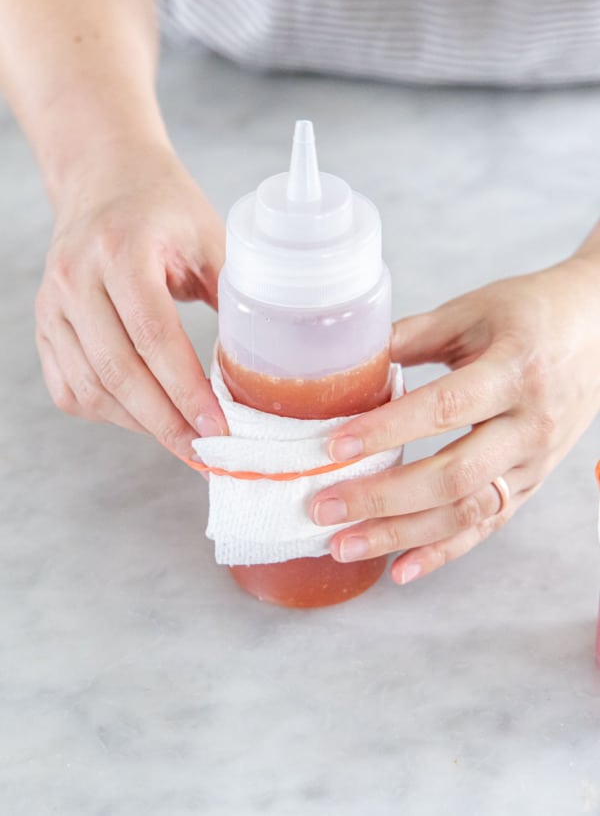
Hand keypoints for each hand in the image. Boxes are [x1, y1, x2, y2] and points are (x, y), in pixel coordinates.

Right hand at [35, 142, 227, 456]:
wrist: (104, 179)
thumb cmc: (164, 206)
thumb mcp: (208, 235)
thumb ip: (234, 293)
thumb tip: (265, 364)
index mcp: (119, 249)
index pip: (153, 336)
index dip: (186, 391)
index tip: (219, 429)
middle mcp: (75, 279)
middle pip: (118, 372)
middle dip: (167, 424)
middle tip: (206, 456)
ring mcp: (52, 305)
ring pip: (91, 388)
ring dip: (141, 425)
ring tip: (185, 443)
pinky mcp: (46, 326)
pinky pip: (71, 388)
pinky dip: (110, 414)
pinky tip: (146, 420)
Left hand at [310, 256, 599, 582]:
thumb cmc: (531, 313)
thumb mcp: (473, 311)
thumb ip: (412, 335)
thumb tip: (347, 361)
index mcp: (513, 371)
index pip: (444, 409)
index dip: (387, 431)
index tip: (335, 447)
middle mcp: (529, 424)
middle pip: (453, 476)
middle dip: (382, 499)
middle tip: (324, 507)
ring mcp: (535, 461)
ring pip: (466, 512)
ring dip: (401, 535)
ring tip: (343, 545)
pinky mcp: (532, 483)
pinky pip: (487, 527)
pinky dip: (443, 552)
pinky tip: (400, 569)